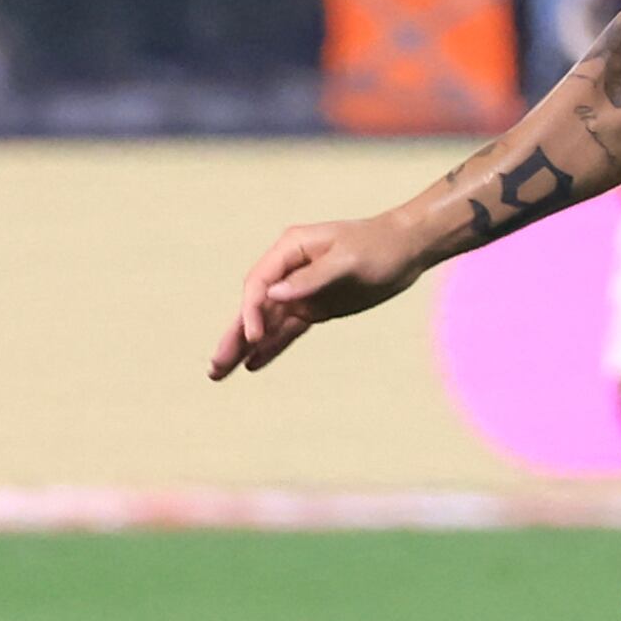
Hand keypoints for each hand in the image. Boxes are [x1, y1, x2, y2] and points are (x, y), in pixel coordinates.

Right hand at [208, 214, 432, 377]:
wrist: (406, 248)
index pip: (259, 284)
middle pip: (254, 307)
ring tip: (219, 373)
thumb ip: (311, 278)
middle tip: (214, 367)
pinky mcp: (314, 308)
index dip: (251, 312)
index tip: (252, 338)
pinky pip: (288, 331)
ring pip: (267, 323)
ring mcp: (300, 291)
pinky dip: (271, 348)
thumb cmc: (378, 247)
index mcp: (290, 248)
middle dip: (234, 336)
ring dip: (245, 347)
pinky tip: (251, 365)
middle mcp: (288, 270)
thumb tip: (274, 295)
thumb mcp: (348, 261)